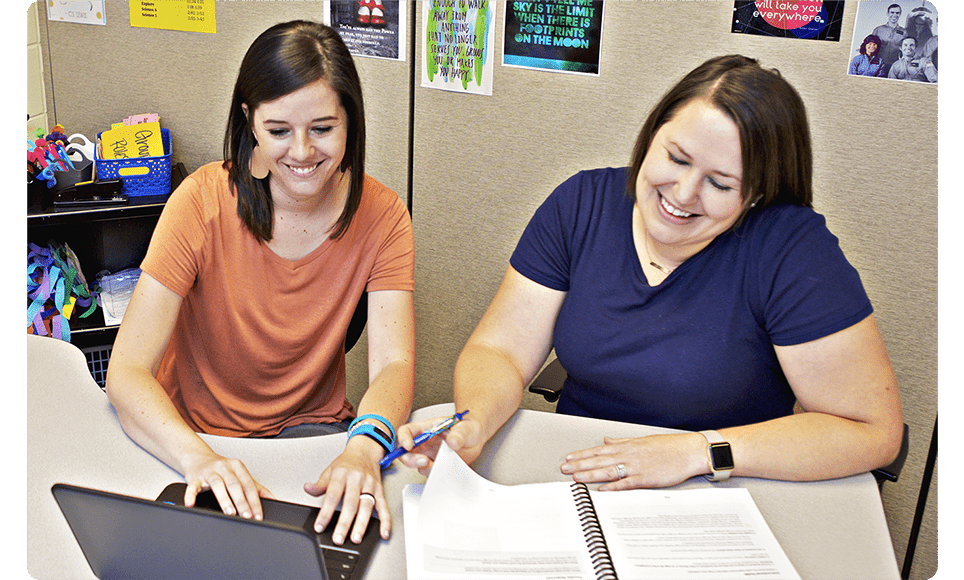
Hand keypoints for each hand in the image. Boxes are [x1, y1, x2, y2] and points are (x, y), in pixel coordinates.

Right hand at [181, 451, 273, 519]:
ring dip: (224, 499)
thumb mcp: (240, 475)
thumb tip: (273, 499)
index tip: (258, 515)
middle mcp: (225, 468)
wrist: (198, 457)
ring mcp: (209, 472)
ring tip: (230, 512)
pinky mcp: (195, 477)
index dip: (255, 501)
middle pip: (235, 485)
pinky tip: (191, 504)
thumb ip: (256, 488)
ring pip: (218, 485)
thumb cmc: (222, 470)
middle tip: (247, 516)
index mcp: (238, 467)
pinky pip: (193, 486)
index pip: (249, 486)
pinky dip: (191, 495)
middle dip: (242, 502)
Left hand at [304, 436, 388, 544]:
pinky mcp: (379, 489)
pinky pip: (384, 506)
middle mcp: (356, 479)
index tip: (320, 526)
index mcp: (341, 474)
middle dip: (344, 523)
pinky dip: (385, 520)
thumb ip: (320, 484)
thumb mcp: (330, 470)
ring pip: (366, 506)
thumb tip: (308, 489)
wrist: (365, 450)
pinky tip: (383, 532)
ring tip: (356, 538)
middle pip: (351, 504)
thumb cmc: (347, 462)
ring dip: (362, 524)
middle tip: (339, 538)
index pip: (332, 496)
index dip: (325, 513)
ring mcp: (370, 484)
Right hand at [395, 416, 485, 475]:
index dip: (404, 438)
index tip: (409, 445)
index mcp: (426, 429)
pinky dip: (435, 474)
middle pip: (405, 452)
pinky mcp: (435, 467)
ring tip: (440, 464)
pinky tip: (445, 469)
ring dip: (425, 468)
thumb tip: (453, 442)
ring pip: (416, 465)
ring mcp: (428, 456)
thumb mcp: (465, 427)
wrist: (474, 440)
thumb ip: (459, 433)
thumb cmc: (466, 429)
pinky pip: (429, 473)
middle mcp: (424, 443)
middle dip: (410, 459)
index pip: (407, 431)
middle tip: (424, 461)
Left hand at [560, 433, 706, 489]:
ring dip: (591, 474)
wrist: (690, 451)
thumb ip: (622, 441)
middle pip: (600, 460)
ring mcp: (637, 466)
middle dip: (580, 465)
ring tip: (576, 478)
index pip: (599, 450)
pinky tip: (602, 489)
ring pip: (609, 471)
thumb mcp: (642, 440)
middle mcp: (629, 454)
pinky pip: (627, 483)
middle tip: (564, 469)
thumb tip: (607, 439)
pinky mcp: (647, 478)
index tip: (569, 458)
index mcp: (628, 445)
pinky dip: (614, 486)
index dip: (583, 454)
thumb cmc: (669, 446)